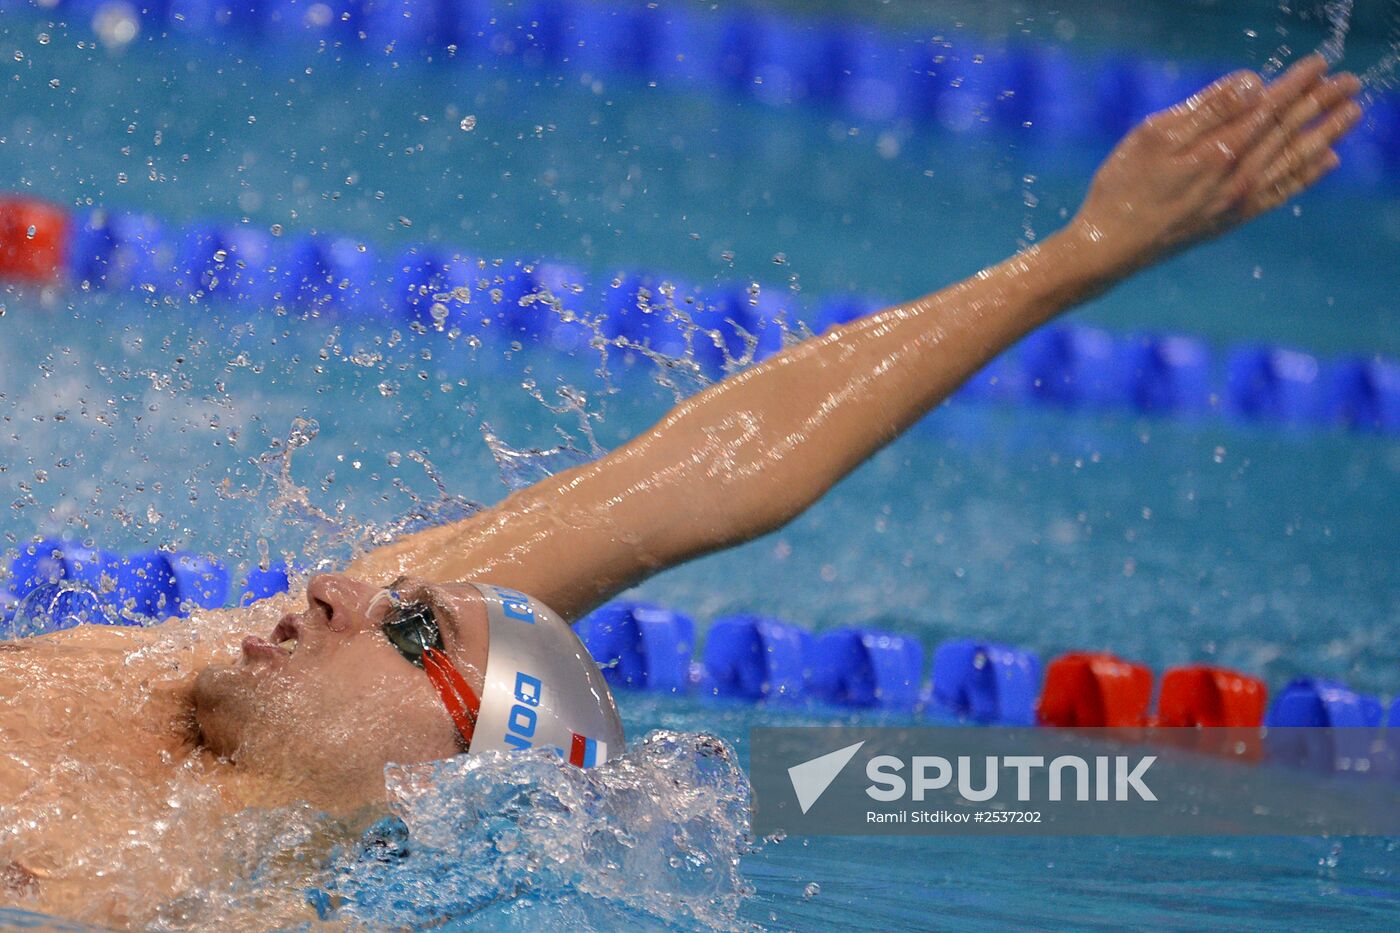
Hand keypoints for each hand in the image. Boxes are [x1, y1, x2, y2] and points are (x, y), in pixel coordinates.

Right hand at [1069, 54, 1362, 274]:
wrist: (1108, 250)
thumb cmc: (1121, 188)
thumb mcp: (1153, 136)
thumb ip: (1207, 109)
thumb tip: (1254, 84)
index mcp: (1220, 151)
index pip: (1269, 108)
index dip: (1295, 84)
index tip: (1318, 64)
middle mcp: (1239, 177)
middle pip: (1288, 132)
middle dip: (1320, 104)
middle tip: (1350, 83)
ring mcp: (1238, 202)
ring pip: (1294, 161)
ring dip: (1326, 134)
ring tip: (1351, 114)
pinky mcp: (1231, 220)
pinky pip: (1282, 193)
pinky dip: (1307, 175)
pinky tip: (1325, 162)